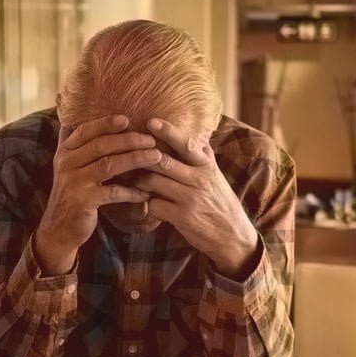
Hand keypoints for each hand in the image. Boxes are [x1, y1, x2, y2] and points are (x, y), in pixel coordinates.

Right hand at [34, 115, 159, 274]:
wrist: (58, 228)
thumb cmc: (72, 195)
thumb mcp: (69, 168)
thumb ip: (76, 146)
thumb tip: (72, 116)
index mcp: (65, 152)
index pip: (85, 131)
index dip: (105, 123)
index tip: (127, 119)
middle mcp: (67, 164)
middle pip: (101, 145)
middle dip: (128, 140)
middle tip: (151, 140)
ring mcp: (74, 183)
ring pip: (109, 165)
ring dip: (135, 159)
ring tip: (156, 157)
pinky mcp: (83, 201)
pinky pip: (113, 192)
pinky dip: (131, 192)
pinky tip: (146, 193)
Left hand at [134, 118, 259, 280]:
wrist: (233, 235)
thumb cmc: (219, 201)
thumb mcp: (215, 175)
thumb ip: (203, 155)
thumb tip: (194, 131)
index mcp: (206, 165)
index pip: (186, 143)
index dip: (167, 131)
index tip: (150, 121)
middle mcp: (199, 179)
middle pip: (162, 161)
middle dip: (140, 156)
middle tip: (122, 151)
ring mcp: (189, 198)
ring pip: (152, 182)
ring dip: (136, 181)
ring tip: (127, 179)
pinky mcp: (182, 217)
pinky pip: (153, 205)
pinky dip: (142, 204)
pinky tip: (138, 203)